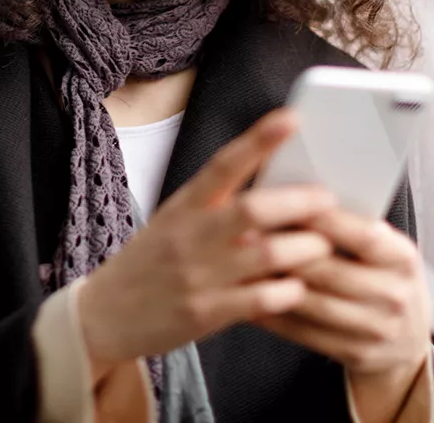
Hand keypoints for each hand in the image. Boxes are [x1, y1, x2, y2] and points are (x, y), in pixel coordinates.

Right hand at [78, 109, 334, 370]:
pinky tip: (297, 286)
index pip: (224, 164)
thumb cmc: (150, 261)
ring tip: (324, 244)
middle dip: (298, 201)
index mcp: (184, 205)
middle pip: (253, 209)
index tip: (291, 118)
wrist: (105, 314)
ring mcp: (198, 275)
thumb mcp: (174, 220)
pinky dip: (288, 291)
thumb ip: (215, 204)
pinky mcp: (205, 313)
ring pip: (267, 254)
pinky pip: (261, 300)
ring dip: (305, 248)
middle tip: (328, 198)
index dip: (259, 139)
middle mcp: (191, 235)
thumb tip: (274, 184)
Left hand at [256, 208, 431, 419]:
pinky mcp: (354, 352)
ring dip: (271, 281)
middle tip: (248, 233)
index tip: (287, 203)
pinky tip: (249, 295)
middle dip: (284, 250)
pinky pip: (302, 331)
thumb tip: (297, 199)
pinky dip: (272, 313)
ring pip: (311, 301)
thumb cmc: (384, 276)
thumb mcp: (383, 247)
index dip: (323, 220)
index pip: (362, 235)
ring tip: (242, 261)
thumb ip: (349, 225)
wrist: (407, 334)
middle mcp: (394, 294)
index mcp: (402, 258)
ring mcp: (376, 328)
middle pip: (329, 270)